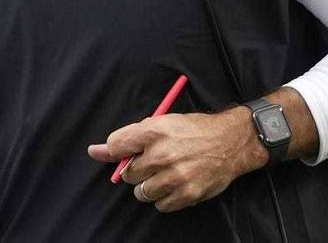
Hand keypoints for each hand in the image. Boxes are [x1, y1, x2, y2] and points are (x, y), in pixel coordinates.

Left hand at [87, 108, 264, 212]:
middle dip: (136, 170)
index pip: (116, 146)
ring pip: (142, 192)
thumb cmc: (194, 130)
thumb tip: (96, 152)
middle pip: (128, 174)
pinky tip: (174, 185)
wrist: (231, 141)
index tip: (108, 155)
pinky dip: (164, 199)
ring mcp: (175, 176)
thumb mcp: (163, 122)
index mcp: (153, 131)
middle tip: (151, 164)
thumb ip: (130, 137)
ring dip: (149, 186)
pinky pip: (161, 205)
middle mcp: (162, 154)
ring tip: (163, 175)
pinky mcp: (187, 194)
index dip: (110, 152)